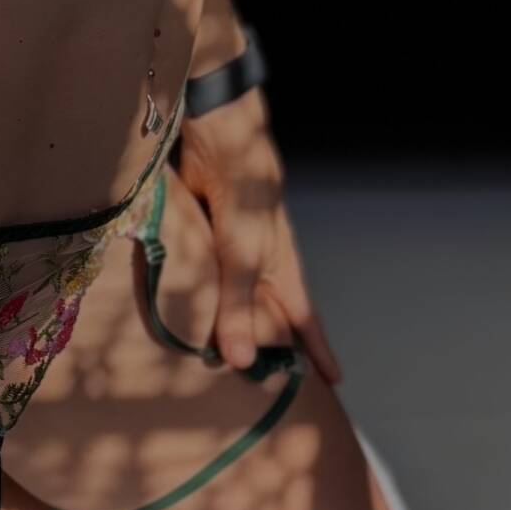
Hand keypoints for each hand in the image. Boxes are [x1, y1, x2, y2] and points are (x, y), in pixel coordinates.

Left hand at [178, 87, 342, 383]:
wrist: (214, 128)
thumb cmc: (242, 186)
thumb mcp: (242, 251)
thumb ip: (238, 302)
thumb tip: (241, 362)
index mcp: (277, 260)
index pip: (302, 314)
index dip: (315, 346)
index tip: (335, 381)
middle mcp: (254, 252)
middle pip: (265, 305)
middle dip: (268, 340)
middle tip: (270, 378)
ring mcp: (223, 238)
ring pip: (226, 289)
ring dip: (223, 317)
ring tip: (220, 354)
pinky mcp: (194, 225)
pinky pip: (193, 268)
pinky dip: (188, 291)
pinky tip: (176, 305)